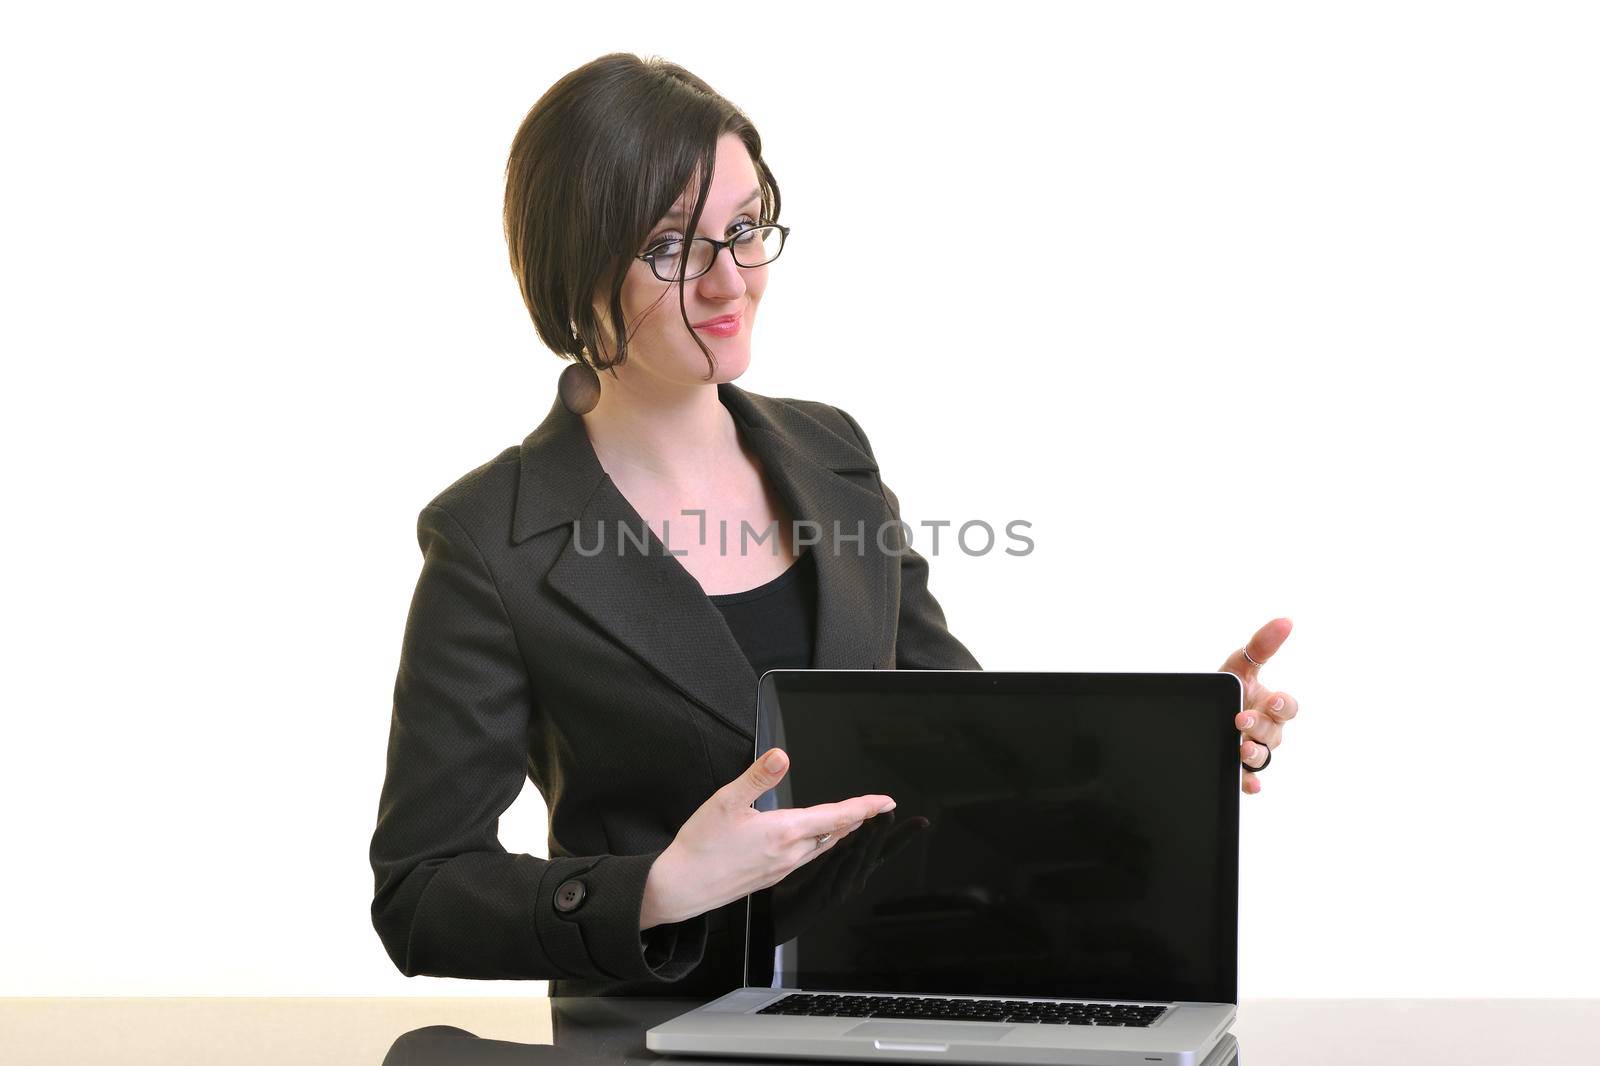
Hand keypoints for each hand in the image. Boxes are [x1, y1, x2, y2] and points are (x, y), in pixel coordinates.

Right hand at [641, 747, 894, 929]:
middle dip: (858, 819)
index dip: (864, 807)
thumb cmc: (701, 845)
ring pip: (822, 847)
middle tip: (878, 808)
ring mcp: (782, 868)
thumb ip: (758, 776)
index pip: (836, 816)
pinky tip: (815, 841)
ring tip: (855, 821)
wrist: (682, 888)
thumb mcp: (726, 801)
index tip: (887, 801)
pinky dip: (821, 844)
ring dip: (841, 832)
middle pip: (835, 833)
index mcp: (784, 831)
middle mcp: (790, 853)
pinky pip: (807, 858)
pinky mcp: (771, 877)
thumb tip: (782, 755)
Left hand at [770, 810, 929, 943]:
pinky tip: (847, 846)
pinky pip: (832, 874)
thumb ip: (849, 848)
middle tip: (902, 815)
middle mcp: (852, 882)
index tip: (922, 822)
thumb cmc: (809, 891)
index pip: (883, 849)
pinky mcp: (819, 897)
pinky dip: (841, 860)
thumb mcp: (834, 867)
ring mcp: (838, 891)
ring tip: (878, 821)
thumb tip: (861, 823)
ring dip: (867, 842)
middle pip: (875, 854)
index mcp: (856, 871)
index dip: (903, 835)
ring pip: (856, 862)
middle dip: (891, 834)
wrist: (788, 918)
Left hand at [1219, 617, 1297, 794]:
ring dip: (1255, 754)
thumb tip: (1286, 621)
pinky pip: (1249, 779)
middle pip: (1273, 732)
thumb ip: (1261, 645)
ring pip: (1263, 757)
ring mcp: (1254, 750)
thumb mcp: (1240, 665)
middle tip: (1240, 720)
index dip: (1282, 705)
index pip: (1287, 708)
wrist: (1201, 710)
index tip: (1271, 699)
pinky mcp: (1240, 768)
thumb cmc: (1229, 687)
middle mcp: (1267, 731)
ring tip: (1241, 750)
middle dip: (1259, 726)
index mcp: (1271, 706)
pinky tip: (1250, 786)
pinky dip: (1250, 783)